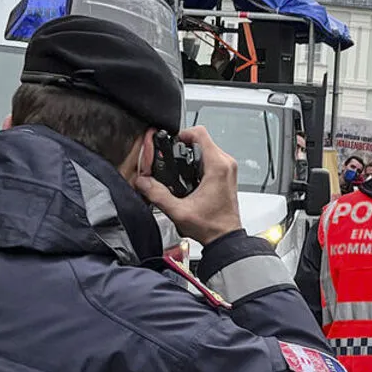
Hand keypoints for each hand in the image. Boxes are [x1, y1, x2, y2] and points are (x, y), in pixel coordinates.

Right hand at [136, 126, 241, 244]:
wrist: (224, 238)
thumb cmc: (211, 226)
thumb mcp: (178, 211)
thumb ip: (157, 195)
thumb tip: (143, 182)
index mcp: (217, 166)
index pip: (199, 133)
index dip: (182, 134)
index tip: (172, 143)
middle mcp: (226, 164)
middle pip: (201, 140)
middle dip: (183, 147)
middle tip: (171, 159)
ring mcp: (228, 170)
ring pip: (206, 149)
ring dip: (191, 156)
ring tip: (178, 170)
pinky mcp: (227, 176)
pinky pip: (211, 159)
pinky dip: (198, 163)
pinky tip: (189, 177)